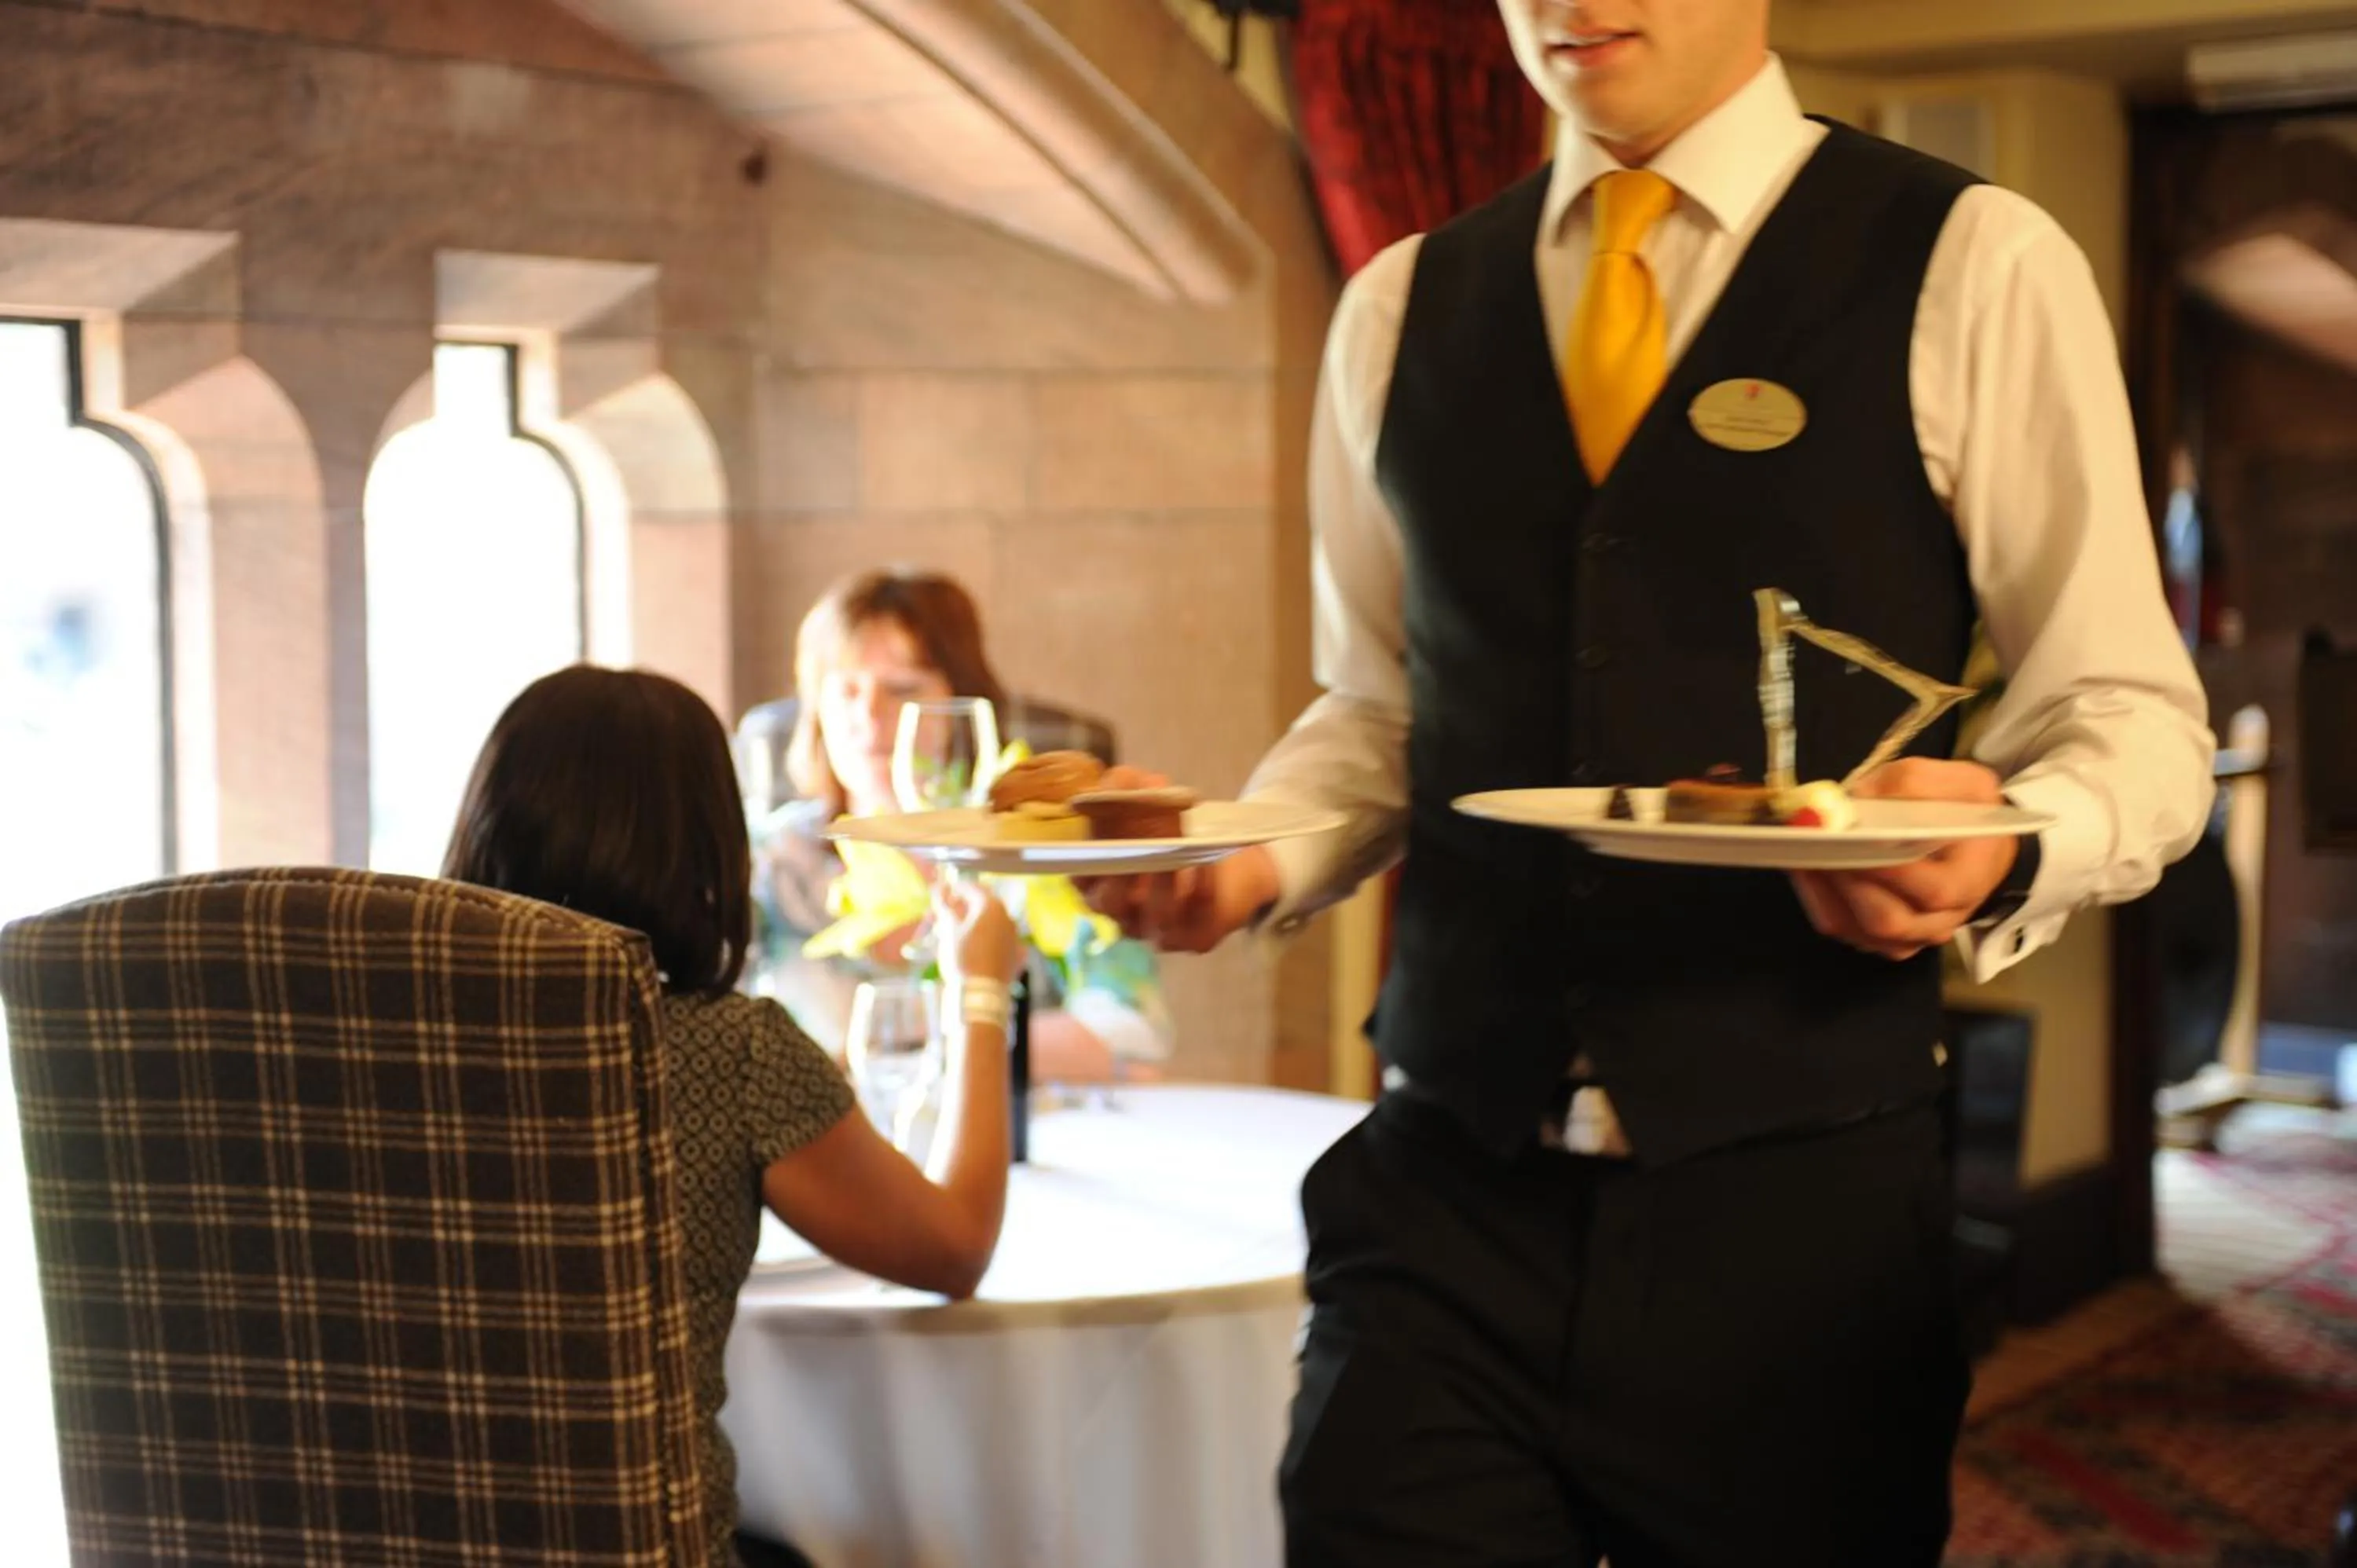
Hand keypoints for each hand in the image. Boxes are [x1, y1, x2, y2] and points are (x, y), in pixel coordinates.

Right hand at [935, 879, 1025, 985]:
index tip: (942, 894)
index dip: (954, 889)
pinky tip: (976, 949)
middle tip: (945, 916)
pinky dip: (988, 941)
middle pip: (983, 905)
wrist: (980, 994)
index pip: (972, 888)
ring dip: (975, 924)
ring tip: (956, 934)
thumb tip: (938, 888)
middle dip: (964, 908)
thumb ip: (944, 906)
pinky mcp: (1017, 955)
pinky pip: (1000, 941)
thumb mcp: (948, 930)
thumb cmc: (961, 958)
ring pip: (992, 923)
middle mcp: (1008, 917)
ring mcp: (1015, 937)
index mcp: (991, 906)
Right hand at [1075, 767, 1278, 953]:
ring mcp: (1157, 929)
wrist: (1231, 861)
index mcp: (1101, 881)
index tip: (1102, 833)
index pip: (1079, 877)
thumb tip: (1113, 785)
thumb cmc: (1171, 827)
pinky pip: (1195, 921)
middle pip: (1109, 904)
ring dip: (1163, 885)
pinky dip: (1201, 889)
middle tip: (1137, 847)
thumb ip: (1124, 784)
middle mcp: (1123, 912)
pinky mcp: (1195, 936)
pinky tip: (1206, 862)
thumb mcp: (1145, 794)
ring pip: (1153, 918)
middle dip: (1121, 876)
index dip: (1086, 857)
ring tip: (1177, 854)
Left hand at [1790, 758, 2015, 961]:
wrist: (1975, 841)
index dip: (1888, 870)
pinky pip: (1842, 927)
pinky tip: (1805, 864)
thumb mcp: (1957, 780)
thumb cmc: (1964, 810)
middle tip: (1815, 844)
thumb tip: (1859, 798)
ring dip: (1823, 889)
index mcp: (1970, 881)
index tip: (1850, 839)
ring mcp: (1910, 936)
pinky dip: (1817, 897)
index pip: (1932, 891)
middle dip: (1845, 880)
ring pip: (1856, 930)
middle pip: (1887, 920)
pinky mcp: (1881, 937)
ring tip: (1802, 850)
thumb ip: (1911, 783)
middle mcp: (1941, 920)